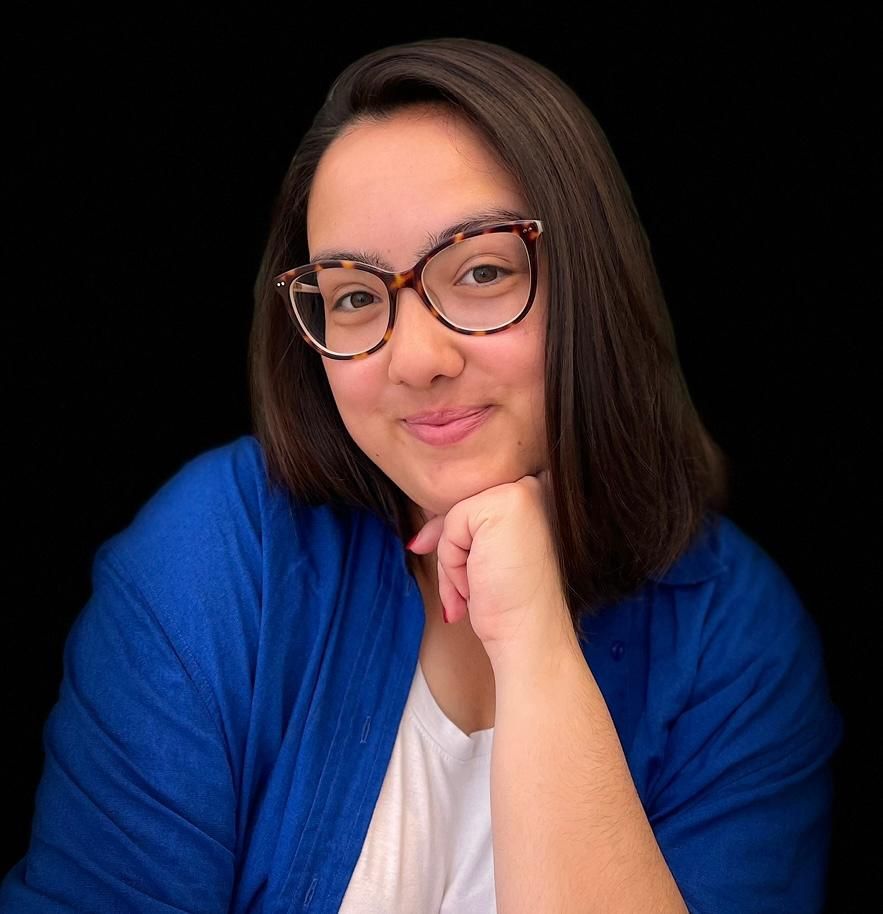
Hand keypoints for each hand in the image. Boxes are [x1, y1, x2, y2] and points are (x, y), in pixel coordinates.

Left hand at [406, 470, 575, 668]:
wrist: (529, 637)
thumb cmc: (507, 603)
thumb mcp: (479, 557)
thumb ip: (457, 533)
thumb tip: (417, 540)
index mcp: (533, 495)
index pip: (471, 504)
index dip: (456, 541)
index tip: (468, 578)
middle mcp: (533, 485)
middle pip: (460, 507)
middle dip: (452, 553)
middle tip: (469, 591)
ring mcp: (522, 490)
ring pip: (453, 516)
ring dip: (451, 562)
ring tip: (474, 591)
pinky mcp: (505, 503)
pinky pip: (451, 525)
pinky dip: (452, 562)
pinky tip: (476, 586)